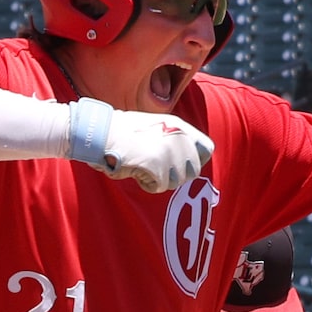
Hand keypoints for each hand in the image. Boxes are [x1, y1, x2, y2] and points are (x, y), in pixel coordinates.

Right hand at [100, 109, 214, 193]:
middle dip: (175, 174)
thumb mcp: (157, 124)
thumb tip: (189, 158)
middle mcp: (180, 139)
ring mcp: (171, 154)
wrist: (105, 134)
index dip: (197, 160)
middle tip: (155, 166)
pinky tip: (136, 169)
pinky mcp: (159, 168)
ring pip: (175, 182)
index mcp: (181, 126)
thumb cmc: (125, 132)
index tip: (184, 165)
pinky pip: (159, 187)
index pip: (207, 149)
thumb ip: (176, 138)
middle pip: (192, 172)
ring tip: (143, 164)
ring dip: (160, 179)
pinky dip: (147, 184)